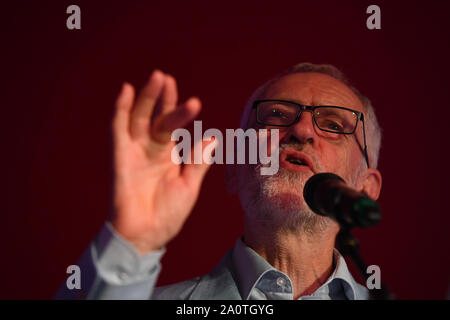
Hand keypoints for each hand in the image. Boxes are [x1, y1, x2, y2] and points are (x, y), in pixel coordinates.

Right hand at [110, 70, 213, 253]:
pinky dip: (121, 110)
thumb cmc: (168, 214)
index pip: (174, 127)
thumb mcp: (189, 185)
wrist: (147, 236)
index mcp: (168, 156)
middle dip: (162, 98)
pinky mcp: (120, 157)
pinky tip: (126, 91)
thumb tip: (213, 137)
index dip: (180, 111)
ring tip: (157, 78)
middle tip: (167, 78)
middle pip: (157, 117)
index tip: (193, 101)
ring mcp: (135, 151)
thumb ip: (198, 161)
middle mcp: (151, 149)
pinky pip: (118, 130)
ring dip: (147, 98)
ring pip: (140, 118)